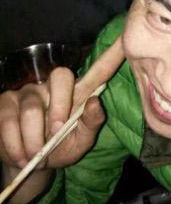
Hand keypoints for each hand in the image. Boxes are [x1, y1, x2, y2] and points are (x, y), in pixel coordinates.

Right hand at [0, 36, 123, 171]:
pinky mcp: (6, 101)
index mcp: (80, 94)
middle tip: (55, 133)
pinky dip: (16, 144)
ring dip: (34, 140)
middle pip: (61, 76)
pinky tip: (21, 155)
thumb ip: (92, 123)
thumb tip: (96, 101)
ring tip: (35, 154)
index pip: (99, 70)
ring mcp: (28, 91)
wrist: (28, 165)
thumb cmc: (60, 148)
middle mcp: (55, 86)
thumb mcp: (81, 141)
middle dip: (59, 109)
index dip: (112, 54)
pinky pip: (9, 120)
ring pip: (32, 109)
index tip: (126, 38)